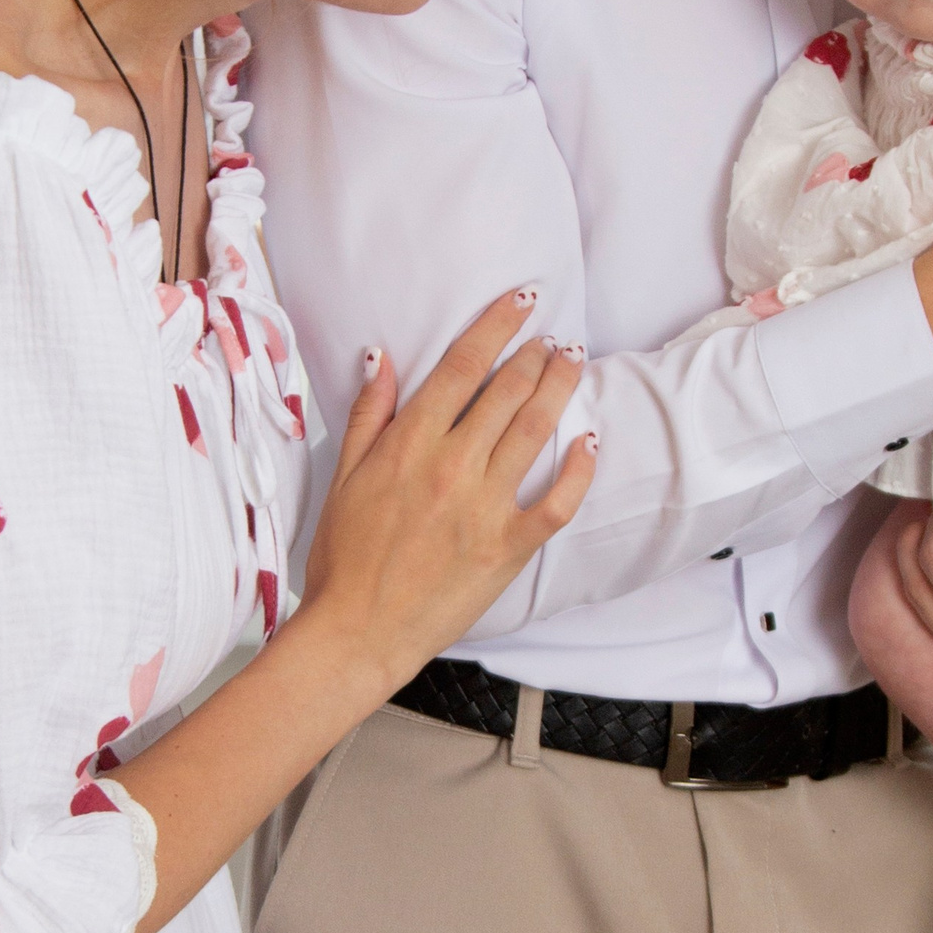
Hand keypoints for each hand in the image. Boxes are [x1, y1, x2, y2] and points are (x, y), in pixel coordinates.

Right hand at [299, 291, 595, 699]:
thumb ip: (368, 415)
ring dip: (558, 388)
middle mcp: (451, 467)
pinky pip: (556, 501)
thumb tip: (380, 357)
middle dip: (534, 354)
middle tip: (551, 335)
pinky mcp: (507, 546)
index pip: (460, 367)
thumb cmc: (343, 558)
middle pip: (505, 391)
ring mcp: (484, 507)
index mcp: (408, 445)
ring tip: (571, 362)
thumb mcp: (344, 478)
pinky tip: (589, 442)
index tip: (519, 300)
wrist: (357, 632)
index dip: (495, 326)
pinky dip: (578, 470)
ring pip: (534, 430)